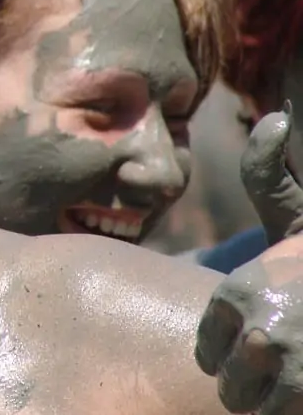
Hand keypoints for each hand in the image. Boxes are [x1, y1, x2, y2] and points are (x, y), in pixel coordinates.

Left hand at [196, 106, 302, 412]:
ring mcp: (294, 378)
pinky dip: (294, 411)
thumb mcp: (302, 215)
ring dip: (274, 402)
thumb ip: (269, 173)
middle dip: (251, 379)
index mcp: (243, 292)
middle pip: (228, 386)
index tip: (262, 334)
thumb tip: (276, 116)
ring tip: (300, 375)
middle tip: (285, 361)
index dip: (232, 346)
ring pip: (254, 411)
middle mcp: (263, 337)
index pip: (208, 347)